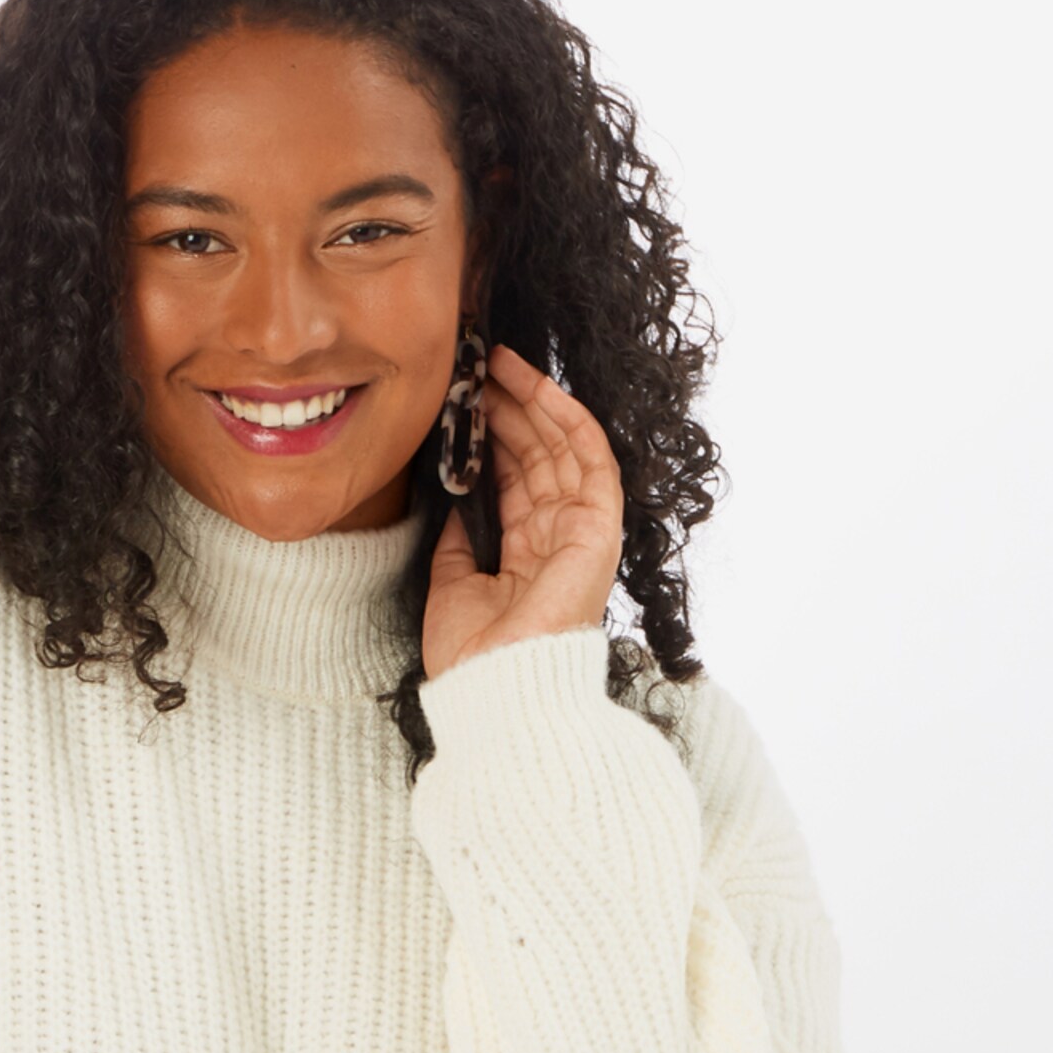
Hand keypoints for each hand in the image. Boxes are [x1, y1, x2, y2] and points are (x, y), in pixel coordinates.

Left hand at [421, 342, 623, 678]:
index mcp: (528, 553)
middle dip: (510, 407)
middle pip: (539, 455)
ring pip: (563, 446)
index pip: (516, 478)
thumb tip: (457, 494)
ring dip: (533, 401)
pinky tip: (540, 387)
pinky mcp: (599, 527)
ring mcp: (582, 531)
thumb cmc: (472, 653)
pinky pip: (590, 457)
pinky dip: (567, 418)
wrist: (493, 687)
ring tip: (497, 365)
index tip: (466, 399)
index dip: (495, 435)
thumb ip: (459, 537)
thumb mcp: (452, 583)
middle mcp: (558, 537)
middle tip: (476, 367)